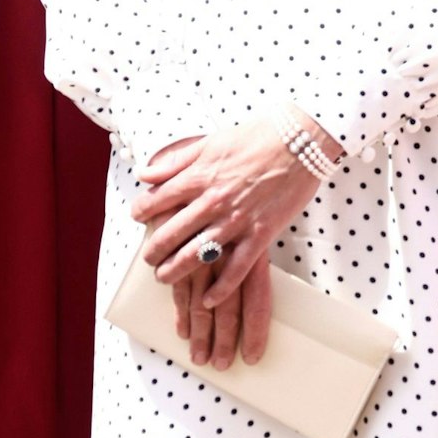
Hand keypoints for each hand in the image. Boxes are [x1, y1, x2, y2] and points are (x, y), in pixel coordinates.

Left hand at [131, 118, 322, 369]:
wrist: (300, 141)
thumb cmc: (256, 137)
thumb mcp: (210, 142)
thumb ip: (176, 160)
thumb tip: (145, 173)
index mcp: (199, 176)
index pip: (157, 200)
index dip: (141, 211)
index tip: (136, 218)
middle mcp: (212, 201)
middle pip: (171, 233)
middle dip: (154, 250)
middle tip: (149, 259)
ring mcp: (236, 221)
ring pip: (196, 254)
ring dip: (175, 271)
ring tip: (164, 279)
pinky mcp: (260, 234)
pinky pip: (237, 268)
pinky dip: (220, 288)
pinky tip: (207, 300)